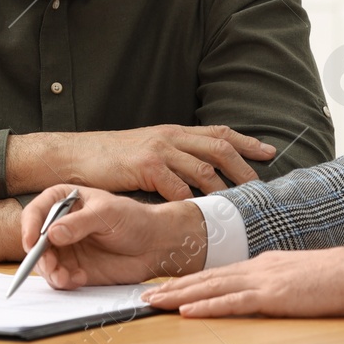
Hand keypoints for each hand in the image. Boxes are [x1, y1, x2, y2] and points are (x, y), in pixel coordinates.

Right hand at [6, 125, 275, 200]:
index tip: (269, 151)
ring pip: (203, 167)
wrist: (74, 155)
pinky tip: (200, 211)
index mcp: (173, 132)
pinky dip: (191, 198)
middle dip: (244, 165)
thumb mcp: (146, 149)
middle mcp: (170, 136)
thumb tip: (197, 172)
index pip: (218, 132)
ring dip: (224, 186)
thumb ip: (171, 156)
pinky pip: (176, 184)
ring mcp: (158, 149)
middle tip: (262, 184)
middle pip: (219, 147)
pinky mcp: (145, 166)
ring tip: (239, 203)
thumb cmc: (108, 158)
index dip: (246, 141)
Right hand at [22, 185, 208, 288]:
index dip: (29, 227)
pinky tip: (79, 279)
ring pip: (44, 262)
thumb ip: (80, 223)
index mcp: (65, 201)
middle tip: (52, 267)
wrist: (154, 244)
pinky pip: (59, 277)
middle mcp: (61, 224)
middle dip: (40, 257)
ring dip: (51, 272)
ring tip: (67, 278)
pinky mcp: (74, 268)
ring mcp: (67, 248)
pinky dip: (64, 281)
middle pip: (35, 241)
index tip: (31, 243)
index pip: (36, 211)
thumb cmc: (134, 219)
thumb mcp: (108, 214)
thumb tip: (52, 234)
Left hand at [142, 247, 343, 317]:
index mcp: (262, 264)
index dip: (188, 280)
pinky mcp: (273, 295)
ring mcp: (263, 280)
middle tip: (144, 294)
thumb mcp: (298, 276)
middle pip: (206, 277)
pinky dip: (207, 306)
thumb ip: (276, 281)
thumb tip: (262, 290)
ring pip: (211, 287)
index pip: (217, 273)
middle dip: (173, 286)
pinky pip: (233, 302)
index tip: (165, 286)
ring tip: (153, 302)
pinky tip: (187, 311)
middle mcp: (256, 267)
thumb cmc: (335, 277)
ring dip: (179, 295)